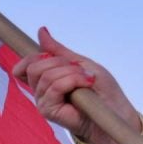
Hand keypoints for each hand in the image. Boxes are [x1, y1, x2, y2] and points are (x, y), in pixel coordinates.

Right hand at [11, 27, 141, 143]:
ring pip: (46, 76)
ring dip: (72, 73)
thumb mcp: (81, 63)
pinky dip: (72, 81)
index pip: (25, 65)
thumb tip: (41, 31)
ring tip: (88, 80)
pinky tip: (86, 85)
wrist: (117, 112)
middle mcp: (41, 91)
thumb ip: (59, 51)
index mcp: (46, 80)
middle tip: (82, 71)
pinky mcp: (49, 111)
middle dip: (61, 63)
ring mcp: (44, 102)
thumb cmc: (103, 91)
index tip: (64, 59)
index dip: (38, 57)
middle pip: (34, 67)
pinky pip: (54, 87)